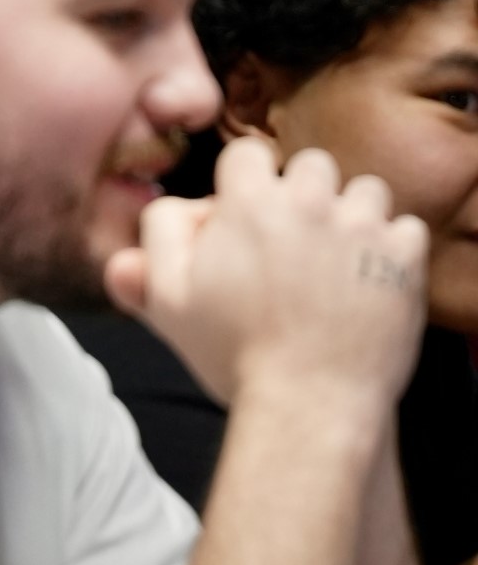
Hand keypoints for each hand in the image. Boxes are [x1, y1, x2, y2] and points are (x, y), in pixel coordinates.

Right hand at [105, 135, 426, 413]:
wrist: (309, 410)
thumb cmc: (236, 356)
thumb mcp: (169, 299)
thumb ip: (157, 240)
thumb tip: (168, 207)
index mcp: (250, 202)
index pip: (248, 154)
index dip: (246, 185)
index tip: (250, 221)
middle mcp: (308, 200)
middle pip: (311, 165)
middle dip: (304, 195)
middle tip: (297, 244)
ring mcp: (361, 227)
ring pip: (364, 191)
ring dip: (353, 217)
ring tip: (339, 261)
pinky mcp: (403, 260)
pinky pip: (407, 229)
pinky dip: (394, 250)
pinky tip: (373, 280)